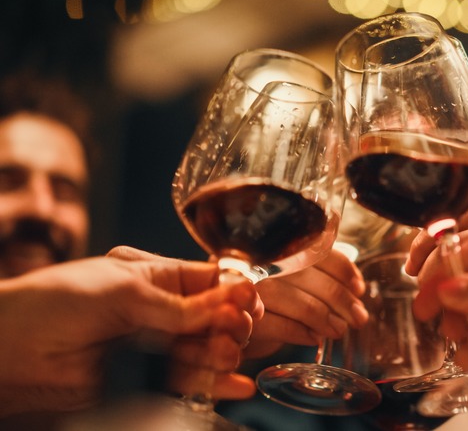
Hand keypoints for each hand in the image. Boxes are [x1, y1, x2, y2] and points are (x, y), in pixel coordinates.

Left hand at [0, 246, 257, 415]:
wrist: (8, 351)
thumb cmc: (52, 303)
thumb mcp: (123, 291)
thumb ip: (178, 306)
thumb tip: (227, 305)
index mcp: (153, 277)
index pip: (209, 279)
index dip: (233, 290)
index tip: (250, 301)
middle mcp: (158, 310)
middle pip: (214, 317)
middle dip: (231, 323)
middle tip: (237, 331)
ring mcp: (152, 345)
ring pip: (204, 350)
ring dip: (222, 353)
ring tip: (228, 356)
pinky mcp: (145, 378)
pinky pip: (187, 381)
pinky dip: (213, 383)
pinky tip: (233, 383)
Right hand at [244, 249, 368, 358]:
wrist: (225, 321)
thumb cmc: (266, 298)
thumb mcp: (290, 279)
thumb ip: (319, 276)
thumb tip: (356, 291)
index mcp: (277, 247)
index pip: (318, 251)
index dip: (344, 270)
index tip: (359, 289)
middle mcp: (263, 263)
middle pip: (314, 278)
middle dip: (342, 300)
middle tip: (358, 317)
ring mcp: (251, 290)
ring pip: (303, 304)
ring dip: (327, 320)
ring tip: (339, 330)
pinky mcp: (246, 319)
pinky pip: (284, 327)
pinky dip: (304, 334)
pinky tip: (314, 338)